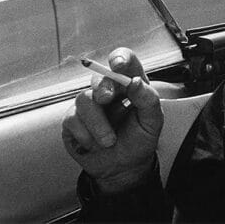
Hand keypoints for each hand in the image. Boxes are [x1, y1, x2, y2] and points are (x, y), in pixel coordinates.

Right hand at [62, 47, 163, 192]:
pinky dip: (86, 135)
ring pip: (84, 100)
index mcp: (130, 85)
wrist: (123, 167)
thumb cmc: (140, 140)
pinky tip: (94, 144)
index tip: (118, 64)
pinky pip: (72, 120)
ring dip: (98, 123)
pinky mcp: (73, 120)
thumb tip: (135, 82)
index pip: (125, 61)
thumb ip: (148, 100)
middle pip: (99, 77)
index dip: (120, 57)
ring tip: (110, 141)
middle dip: (103, 87)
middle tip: (106, 99)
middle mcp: (108, 90)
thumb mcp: (153, 122)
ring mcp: (89, 104)